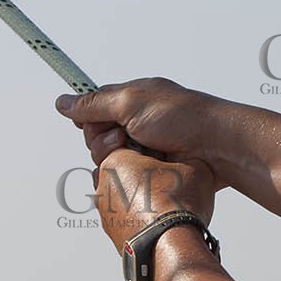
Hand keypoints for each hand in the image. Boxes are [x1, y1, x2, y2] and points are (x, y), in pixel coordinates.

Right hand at [55, 78, 228, 188]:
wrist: (217, 148)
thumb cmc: (181, 117)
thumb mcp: (131, 102)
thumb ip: (94, 104)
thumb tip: (62, 102)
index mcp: (132, 101)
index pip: (94, 111)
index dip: (90, 121)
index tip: (93, 126)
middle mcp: (137, 125)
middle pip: (98, 140)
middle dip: (104, 142)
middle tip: (125, 138)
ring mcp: (146, 150)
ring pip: (110, 162)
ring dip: (119, 159)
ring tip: (141, 155)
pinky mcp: (154, 172)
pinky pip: (127, 179)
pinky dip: (128, 177)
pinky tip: (140, 174)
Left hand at [94, 148, 215, 255]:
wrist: (170, 249)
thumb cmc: (176, 205)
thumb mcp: (193, 166)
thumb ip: (186, 157)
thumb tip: (194, 162)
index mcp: (115, 161)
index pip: (127, 146)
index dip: (150, 153)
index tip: (166, 160)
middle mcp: (103, 187)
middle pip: (122, 172)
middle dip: (140, 175)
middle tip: (166, 182)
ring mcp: (106, 214)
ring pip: (122, 199)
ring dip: (139, 200)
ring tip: (166, 206)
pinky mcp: (113, 236)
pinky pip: (126, 221)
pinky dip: (140, 221)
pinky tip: (161, 223)